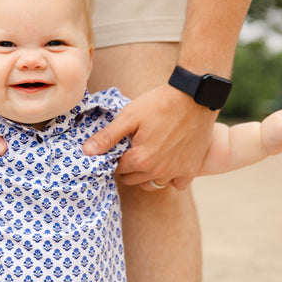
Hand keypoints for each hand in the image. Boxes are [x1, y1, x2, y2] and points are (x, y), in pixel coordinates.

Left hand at [83, 84, 216, 189]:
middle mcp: (157, 171)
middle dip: (129, 167)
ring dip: (147, 175)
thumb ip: (107, 137)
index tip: (123, 145)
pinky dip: (171, 178)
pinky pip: (176, 184)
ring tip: (150, 155)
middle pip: (132, 179)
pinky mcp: (191, 170)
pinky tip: (169, 162)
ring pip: (152, 184)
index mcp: (140, 160)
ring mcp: (175, 172)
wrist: (195, 97)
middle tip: (135, 148)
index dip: (117, 157)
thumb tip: (86, 152)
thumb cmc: (160, 104)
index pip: (118, 169)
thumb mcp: (129, 116)